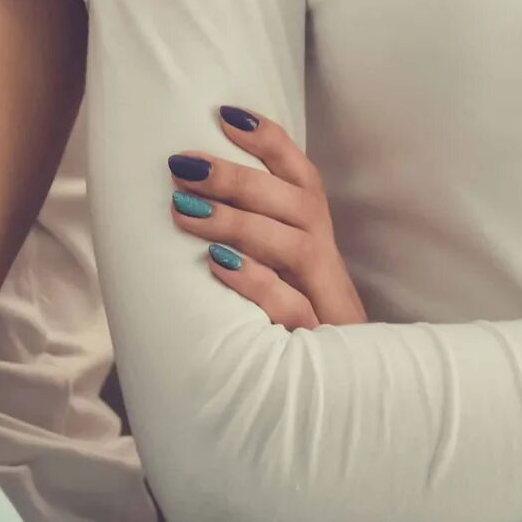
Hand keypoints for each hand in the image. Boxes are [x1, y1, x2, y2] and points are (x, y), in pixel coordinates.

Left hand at [168, 105, 369, 329]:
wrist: (339, 407)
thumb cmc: (287, 336)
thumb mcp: (270, 283)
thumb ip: (244, 244)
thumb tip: (182, 202)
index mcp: (314, 243)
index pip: (303, 180)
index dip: (271, 143)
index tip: (226, 113)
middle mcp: (324, 265)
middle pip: (296, 204)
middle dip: (238, 178)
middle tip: (182, 165)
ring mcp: (326, 304)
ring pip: (295, 245)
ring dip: (238, 221)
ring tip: (184, 210)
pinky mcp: (321, 346)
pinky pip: (293, 307)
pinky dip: (256, 282)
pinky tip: (218, 266)